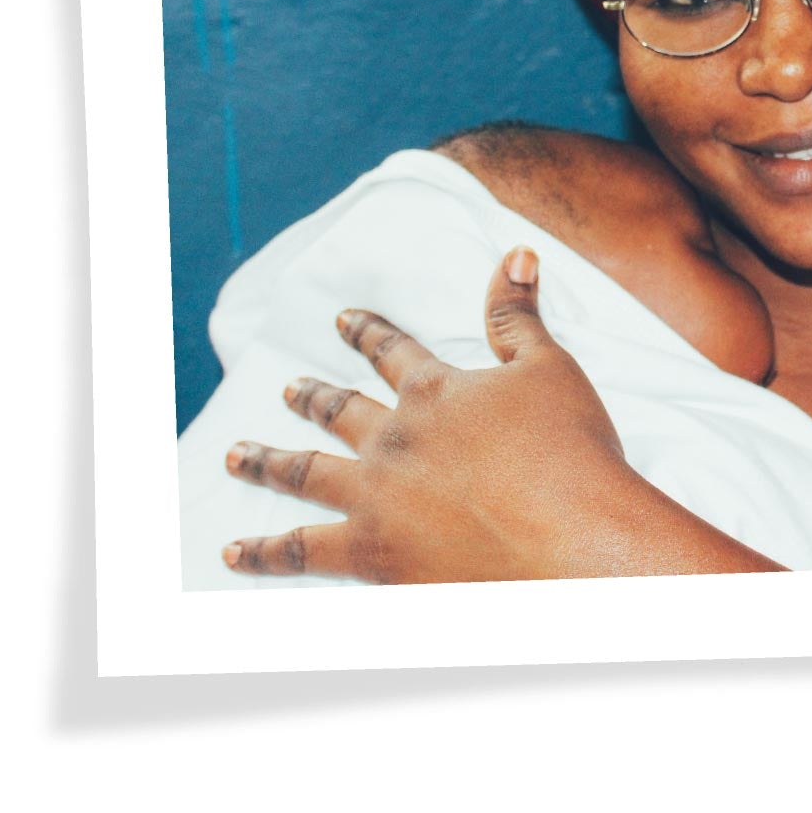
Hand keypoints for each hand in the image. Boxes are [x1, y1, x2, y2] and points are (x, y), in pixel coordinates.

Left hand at [220, 246, 782, 581]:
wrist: (575, 542)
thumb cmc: (572, 456)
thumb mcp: (551, 370)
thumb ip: (518, 317)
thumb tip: (515, 255)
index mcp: (434, 392)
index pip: (391, 350)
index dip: (367, 331)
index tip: (343, 319)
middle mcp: (393, 441)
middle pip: (338, 411)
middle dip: (311, 398)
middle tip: (287, 388)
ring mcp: (376, 500)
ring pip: (302, 475)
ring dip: (265, 463)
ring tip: (236, 455)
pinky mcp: (372, 558)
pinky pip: (302, 553)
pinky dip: (265, 554)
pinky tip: (237, 554)